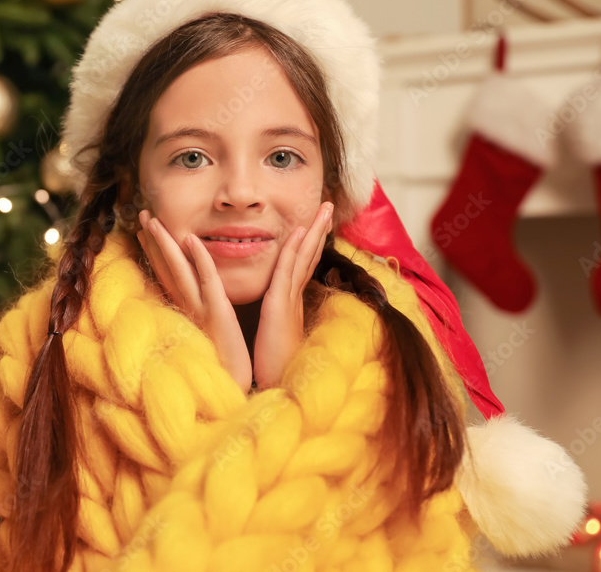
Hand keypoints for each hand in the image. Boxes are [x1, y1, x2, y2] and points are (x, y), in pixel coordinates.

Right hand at [135, 210, 252, 392]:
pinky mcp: (218, 313)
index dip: (156, 252)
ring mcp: (201, 309)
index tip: (146, 231)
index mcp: (188, 312)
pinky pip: (207, 280)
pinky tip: (190, 238)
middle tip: (143, 214)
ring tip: (153, 219)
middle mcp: (189, 307)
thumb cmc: (224, 367)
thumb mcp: (210, 338)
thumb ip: (201, 321)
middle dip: (154, 240)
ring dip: (165, 242)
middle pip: (167, 267)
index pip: (168, 275)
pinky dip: (199, 259)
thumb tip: (195, 313)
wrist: (233, 390)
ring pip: (179, 268)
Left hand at [252, 201, 332, 388]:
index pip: (302, 269)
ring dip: (313, 231)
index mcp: (291, 306)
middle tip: (327, 208)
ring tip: (323, 208)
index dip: (310, 247)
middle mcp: (294, 300)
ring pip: (303, 258)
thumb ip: (275, 328)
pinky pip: (287, 271)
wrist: (276, 393)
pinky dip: (293, 249)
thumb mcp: (273, 342)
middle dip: (319, 231)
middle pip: (309, 257)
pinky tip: (298, 231)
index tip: (315, 227)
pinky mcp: (280, 307)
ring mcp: (289, 301)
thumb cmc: (272, 372)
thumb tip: (276, 323)